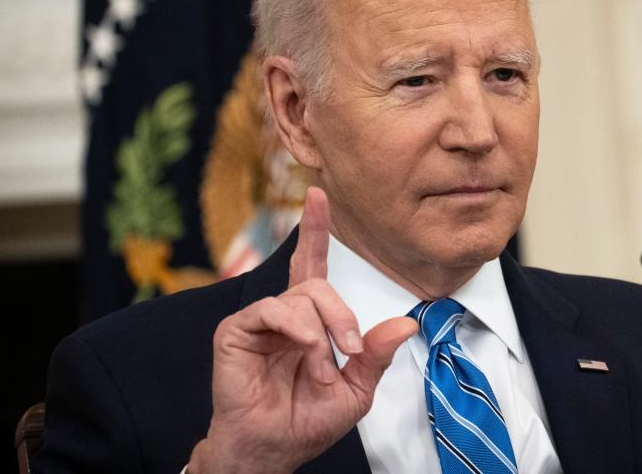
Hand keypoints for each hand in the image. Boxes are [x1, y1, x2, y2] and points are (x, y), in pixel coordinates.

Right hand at [189, 187, 417, 472]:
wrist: (274, 449)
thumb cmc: (308, 421)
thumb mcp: (356, 388)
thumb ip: (376, 353)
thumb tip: (406, 323)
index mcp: (308, 321)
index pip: (311, 265)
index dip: (314, 230)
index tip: (318, 194)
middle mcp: (282, 314)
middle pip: (316, 282)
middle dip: (341, 314)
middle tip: (349, 349)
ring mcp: (258, 321)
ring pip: (300, 297)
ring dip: (321, 332)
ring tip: (320, 367)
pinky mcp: (235, 331)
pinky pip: (272, 310)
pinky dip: (297, 331)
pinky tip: (304, 353)